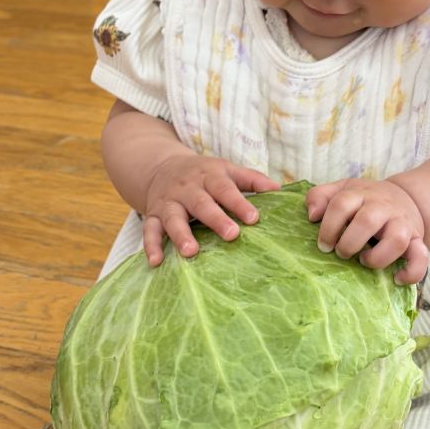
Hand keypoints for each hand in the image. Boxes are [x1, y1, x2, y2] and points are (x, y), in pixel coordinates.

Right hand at [142, 154, 279, 265]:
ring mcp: (169, 203)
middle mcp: (188, 189)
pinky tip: (156, 262)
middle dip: (216, 219)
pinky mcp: (153, 215)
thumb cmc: (204, 174)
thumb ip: (252, 180)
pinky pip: (149, 230)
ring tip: (191, 252)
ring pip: (173, 218)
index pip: (225, 189)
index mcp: (209, 177)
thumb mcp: (226, 170)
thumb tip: (280, 191)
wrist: (160, 166)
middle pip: (201, 204)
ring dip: (181, 235)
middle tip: (232, 235)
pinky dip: (151, 245)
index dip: (239, 203)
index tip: (254, 218)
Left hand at [306, 178, 428, 284]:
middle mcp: (384, 207)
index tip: (324, 244)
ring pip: (397, 239)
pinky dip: (411, 272)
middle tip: (341, 253)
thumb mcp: (343, 189)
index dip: (328, 227)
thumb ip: (320, 195)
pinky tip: (396, 279)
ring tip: (364, 261)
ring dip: (377, 257)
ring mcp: (402, 224)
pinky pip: (421, 257)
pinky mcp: (417, 240)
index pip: (341, 204)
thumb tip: (311, 215)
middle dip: (349, 242)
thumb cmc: (366, 200)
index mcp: (361, 195)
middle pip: (368, 220)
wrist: (408, 198)